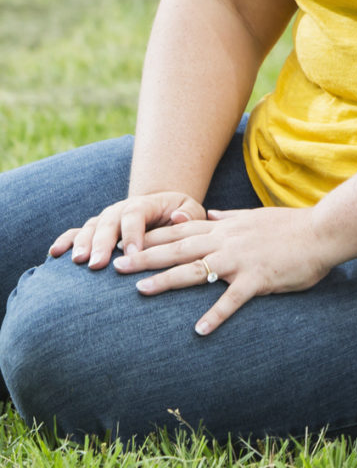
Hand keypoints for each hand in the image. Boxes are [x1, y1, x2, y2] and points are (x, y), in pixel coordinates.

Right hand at [50, 191, 207, 270]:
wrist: (164, 210)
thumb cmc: (180, 214)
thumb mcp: (190, 210)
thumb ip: (188, 214)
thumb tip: (179, 216)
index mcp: (145, 204)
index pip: (135, 215)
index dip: (133, 234)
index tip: (133, 255)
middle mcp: (120, 209)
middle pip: (107, 223)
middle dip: (101, 243)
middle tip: (96, 264)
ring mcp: (105, 219)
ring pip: (89, 228)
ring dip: (81, 244)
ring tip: (77, 261)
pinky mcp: (94, 230)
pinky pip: (75, 233)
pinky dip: (64, 241)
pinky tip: (54, 253)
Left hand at [113, 206, 340, 335]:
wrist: (325, 231)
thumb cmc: (293, 225)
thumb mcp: (256, 215)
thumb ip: (228, 215)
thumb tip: (208, 212)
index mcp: (227, 227)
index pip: (181, 230)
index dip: (152, 237)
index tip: (126, 241)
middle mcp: (228, 241)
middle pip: (179, 249)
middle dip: (145, 256)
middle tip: (115, 265)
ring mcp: (241, 260)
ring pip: (197, 269)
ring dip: (167, 280)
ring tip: (140, 290)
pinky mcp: (258, 278)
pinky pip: (233, 299)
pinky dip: (216, 314)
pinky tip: (199, 330)